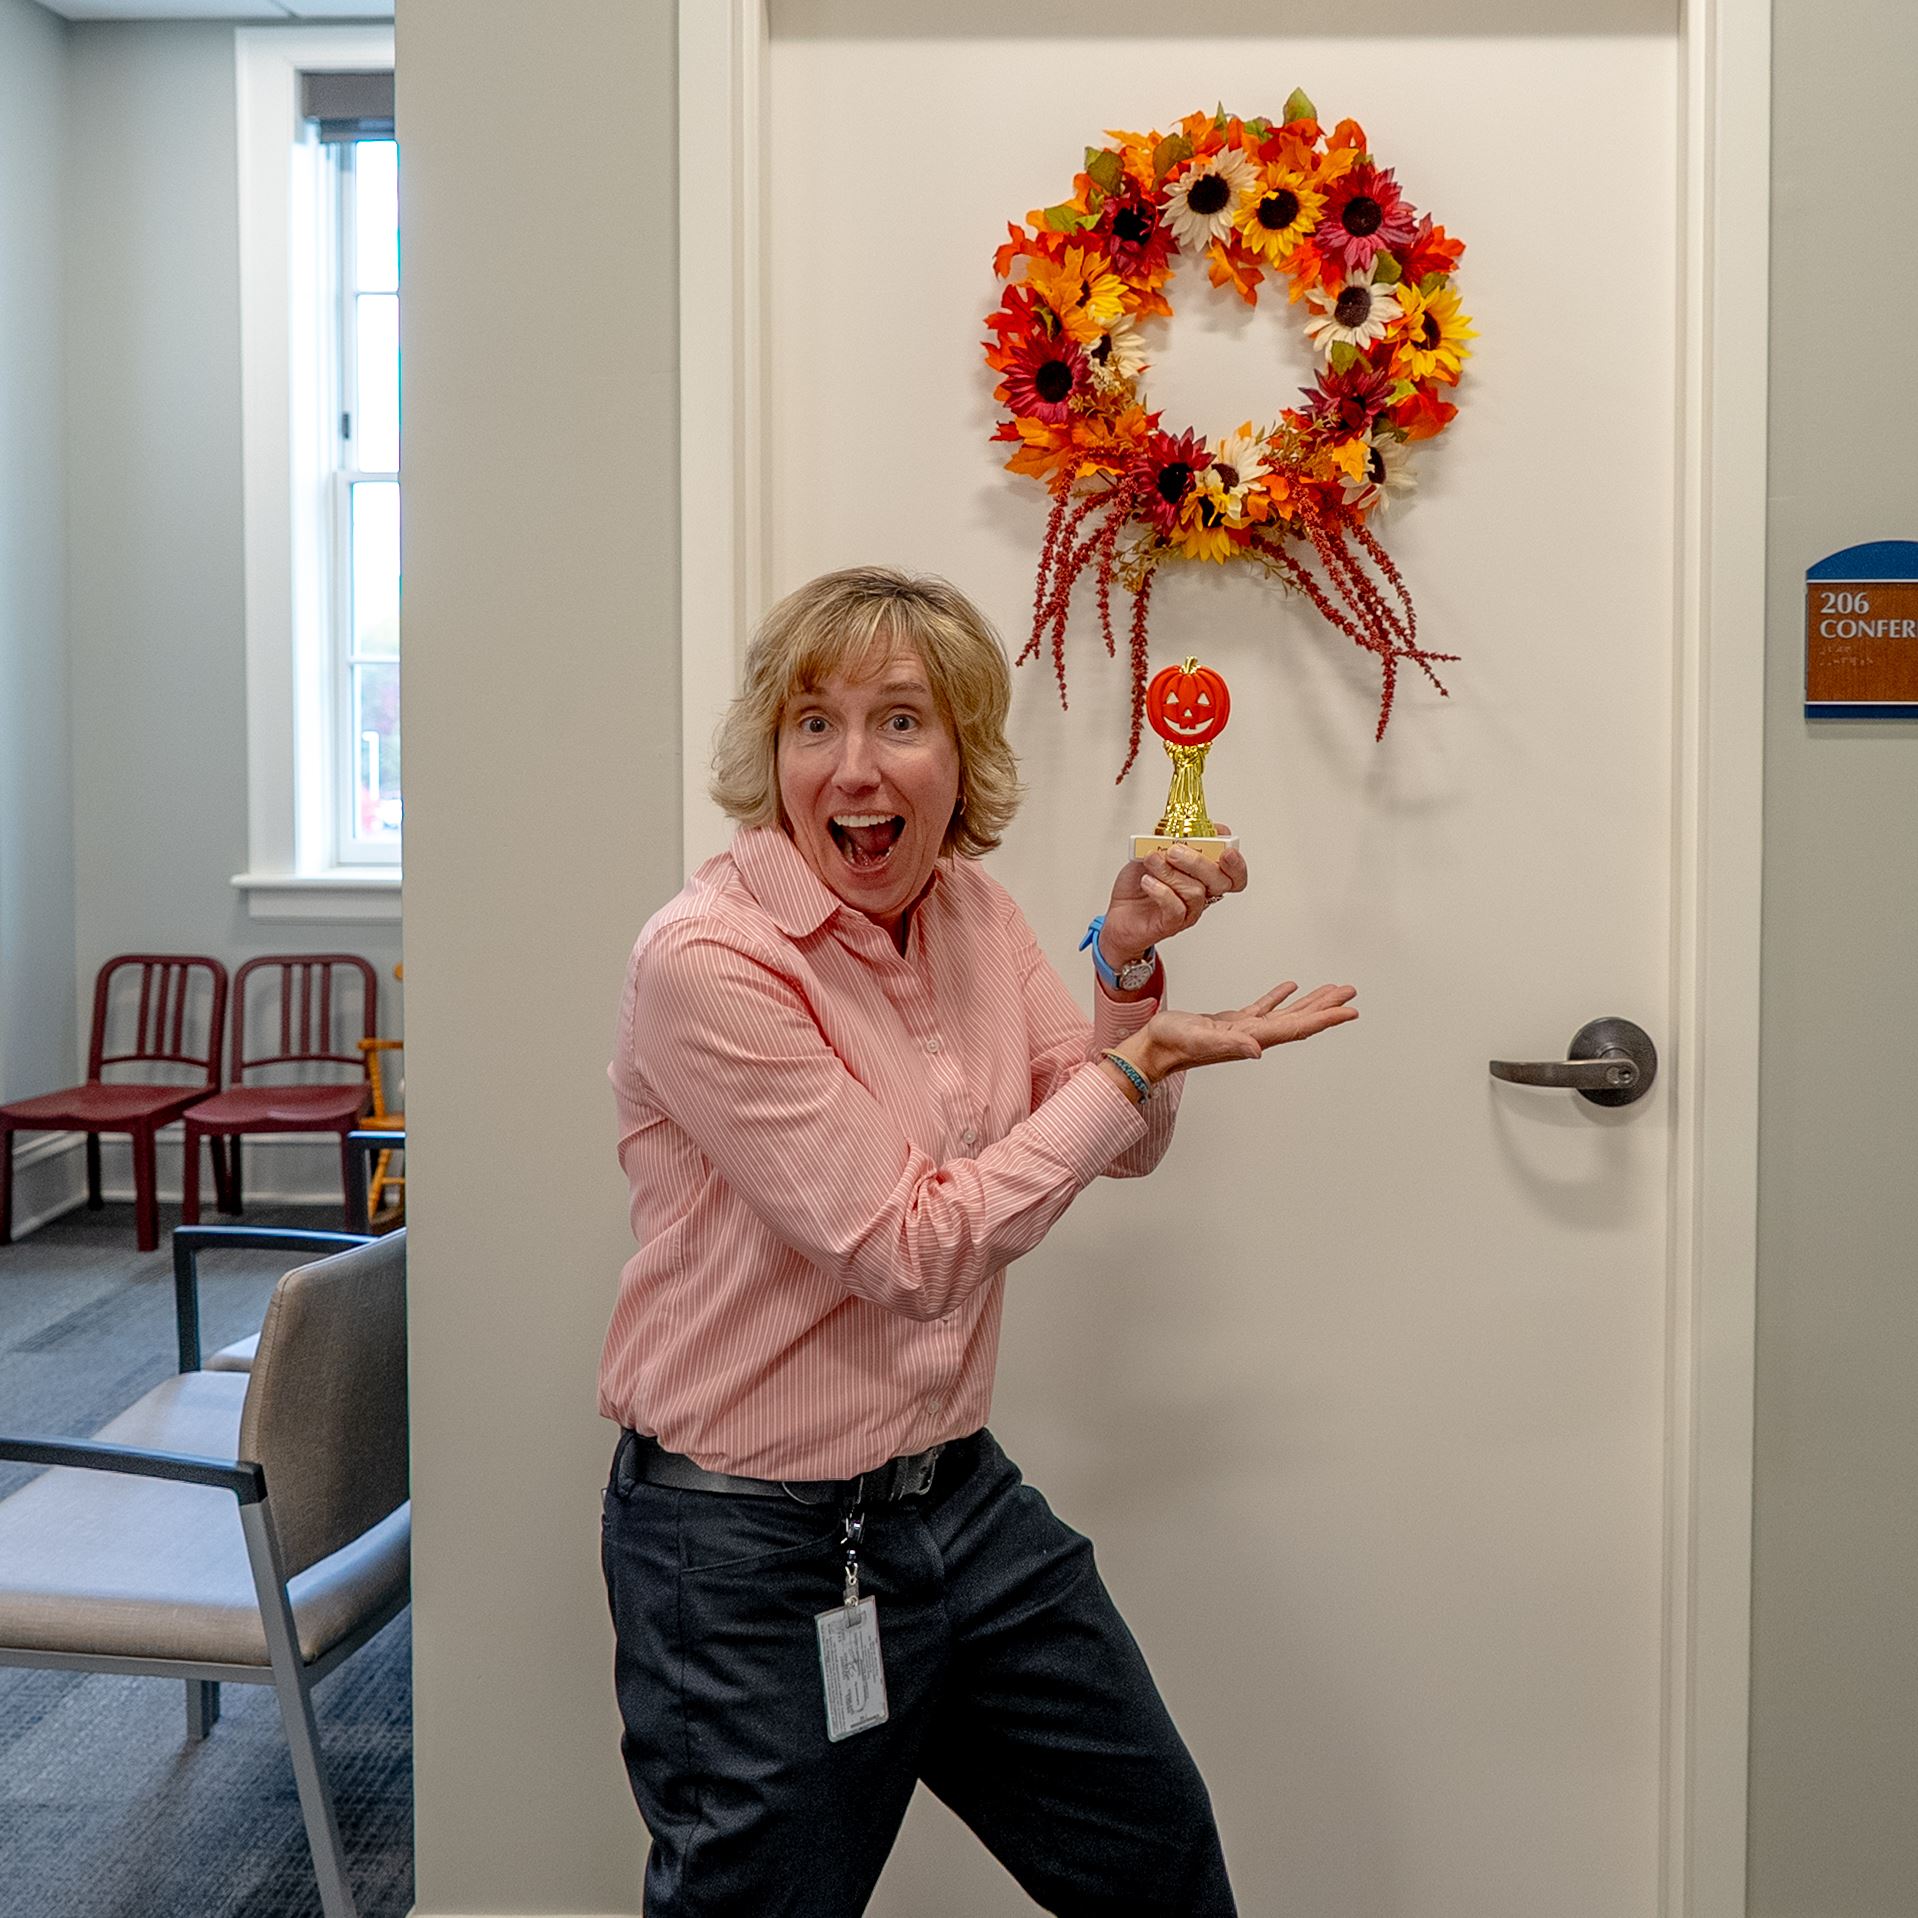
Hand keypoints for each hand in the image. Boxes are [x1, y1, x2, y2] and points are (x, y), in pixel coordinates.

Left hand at [1098, 828, 1248, 967]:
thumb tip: (1176, 828)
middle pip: (1221, 881)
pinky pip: (1176, 909)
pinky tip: (1147, 881)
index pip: (1234, 874)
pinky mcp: (1171, 924)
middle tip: (1174, 850)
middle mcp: (1201, 894)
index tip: (1224, 845)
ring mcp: (1188, 911)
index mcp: (1203, 876)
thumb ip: (1167, 841)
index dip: (1235, 862)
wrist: (1118, 914)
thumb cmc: (1138, 885)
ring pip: (1195, 891)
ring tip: (1152, 862)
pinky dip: (1161, 891)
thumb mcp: (1152, 853)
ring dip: (1171, 872)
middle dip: (1199, 861)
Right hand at [1114, 981, 1358, 1081]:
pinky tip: (1289, 987)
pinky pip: (1263, 1008)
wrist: (1152, 1049)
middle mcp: (1254, 1035)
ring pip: (1286, 1014)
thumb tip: (1258, 1050)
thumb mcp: (1200, 1039)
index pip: (1297, 1027)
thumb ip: (1231, 1044)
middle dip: (1327, 1007)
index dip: (1326, 1018)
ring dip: (1310, 1002)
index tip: (1350, 1011)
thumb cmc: (1171, 1044)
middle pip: (1299, 1020)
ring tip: (1331, 990)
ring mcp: (1244, 1030)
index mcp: (1252, 1037)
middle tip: (1350, 993)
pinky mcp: (1231, 1023)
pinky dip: (1279, 997)